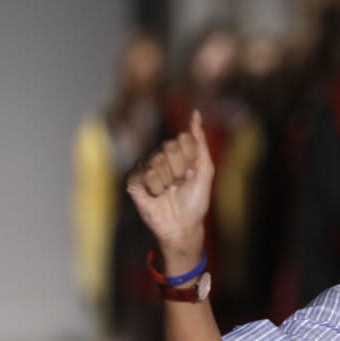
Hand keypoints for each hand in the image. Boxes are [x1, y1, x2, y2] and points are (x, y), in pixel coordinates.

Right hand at [126, 110, 213, 265]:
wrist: (183, 225)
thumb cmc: (195, 200)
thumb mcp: (205, 170)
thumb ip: (200, 142)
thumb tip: (196, 114)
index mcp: (179, 153)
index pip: (183, 139)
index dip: (191, 158)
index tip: (193, 173)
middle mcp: (161, 156)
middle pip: (170, 147)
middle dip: (180, 169)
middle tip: (180, 184)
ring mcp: (146, 168)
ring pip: (157, 160)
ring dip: (168, 180)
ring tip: (168, 191)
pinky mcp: (134, 181)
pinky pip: (143, 173)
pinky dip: (154, 187)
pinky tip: (156, 195)